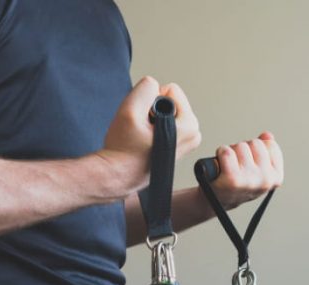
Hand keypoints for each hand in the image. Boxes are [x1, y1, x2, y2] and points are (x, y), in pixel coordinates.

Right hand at [99, 76, 201, 193]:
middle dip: (152, 109)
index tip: (143, 120)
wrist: (115, 175)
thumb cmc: (122, 151)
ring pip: (165, 111)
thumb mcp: (130, 110)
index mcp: (189, 127)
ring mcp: (185, 142)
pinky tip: (143, 141)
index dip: (150, 100)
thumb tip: (153, 85)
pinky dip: (151, 128)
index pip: (171, 90)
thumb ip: (146, 88)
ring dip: (150, 119)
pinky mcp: (176, 146)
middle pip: (170, 100)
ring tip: (141, 135)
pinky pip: (163, 122)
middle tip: (141, 128)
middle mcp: (192, 135)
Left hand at [211, 131, 283, 207]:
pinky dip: (220, 153)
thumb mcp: (256, 169)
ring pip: (240, 146)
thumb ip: (265, 150)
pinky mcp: (232, 179)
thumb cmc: (236, 182)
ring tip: (227, 166)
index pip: (270, 145)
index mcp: (275, 177)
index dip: (256, 149)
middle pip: (255, 143)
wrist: (213, 201)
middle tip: (235, 164)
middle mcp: (265, 180)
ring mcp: (249, 180)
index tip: (249, 162)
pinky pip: (226, 152)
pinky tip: (218, 165)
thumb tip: (267, 135)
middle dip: (243, 149)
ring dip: (230, 151)